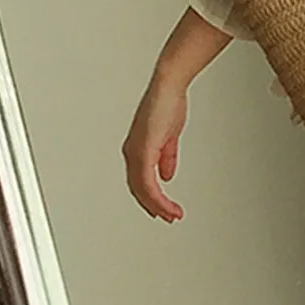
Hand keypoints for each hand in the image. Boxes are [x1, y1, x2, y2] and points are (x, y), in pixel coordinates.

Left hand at [122, 72, 187, 222]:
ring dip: (158, 205)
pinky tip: (166, 204)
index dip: (150, 198)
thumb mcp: (169, 136)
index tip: (163, 209)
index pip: (139, 181)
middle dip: (153, 207)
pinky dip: (158, 197)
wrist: (168, 87)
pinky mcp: (143, 151)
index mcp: (136, 149)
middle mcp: (132, 152)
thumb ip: (166, 157)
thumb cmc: (167, 103)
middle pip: (138, 190)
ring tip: (172, 215)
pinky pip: (147, 182)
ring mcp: (136, 153)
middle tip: (168, 218)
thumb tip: (166, 175)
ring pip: (142, 190)